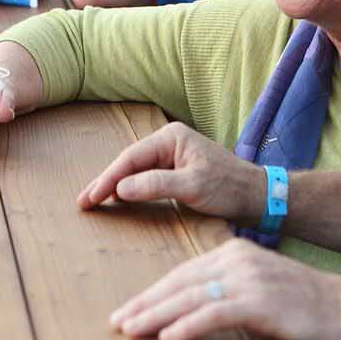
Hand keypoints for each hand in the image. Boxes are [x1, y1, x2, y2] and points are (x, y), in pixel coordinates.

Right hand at [77, 121, 265, 220]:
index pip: (131, 158)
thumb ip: (156, 185)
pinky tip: (117, 200)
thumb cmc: (230, 188)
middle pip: (129, 162)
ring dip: (115, 186)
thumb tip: (121, 188)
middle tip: (82, 201)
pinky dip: (129, 189)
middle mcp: (169, 142)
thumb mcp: (192, 186)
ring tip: (93, 201)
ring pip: (135, 171)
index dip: (108, 178)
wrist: (257, 196)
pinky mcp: (176, 171)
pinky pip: (145, 178)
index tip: (91, 197)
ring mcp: (172, 156)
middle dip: (105, 182)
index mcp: (171, 137)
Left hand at [108, 237, 340, 339]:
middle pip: (179, 283)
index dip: (152, 293)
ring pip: (189, 297)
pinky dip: (187, 326)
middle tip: (116, 322)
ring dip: (155, 316)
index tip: (128, 310)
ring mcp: (249, 279)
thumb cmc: (312, 306)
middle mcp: (238, 259)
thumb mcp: (265, 292)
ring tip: (129, 331)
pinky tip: (167, 339)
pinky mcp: (261, 302)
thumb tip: (196, 315)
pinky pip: (215, 314)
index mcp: (235, 252)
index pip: (183, 273)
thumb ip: (232, 296)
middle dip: (144, 304)